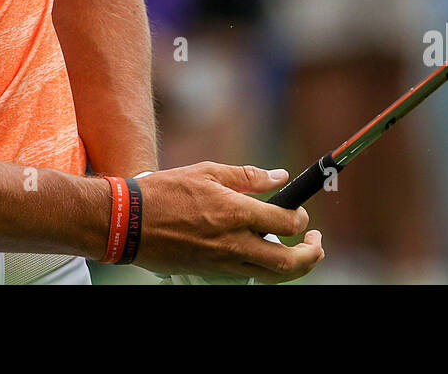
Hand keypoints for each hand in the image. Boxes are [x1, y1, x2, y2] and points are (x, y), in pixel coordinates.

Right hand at [130, 162, 324, 283]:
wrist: (130, 223)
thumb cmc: (166, 191)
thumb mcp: (207, 172)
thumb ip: (247, 176)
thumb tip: (279, 176)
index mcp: (235, 213)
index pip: (285, 223)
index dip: (300, 219)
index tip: (300, 214)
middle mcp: (233, 243)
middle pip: (288, 264)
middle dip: (311, 256)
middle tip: (317, 244)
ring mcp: (222, 263)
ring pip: (270, 276)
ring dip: (292, 268)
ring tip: (299, 254)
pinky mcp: (210, 274)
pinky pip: (247, 276)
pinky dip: (262, 268)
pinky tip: (261, 253)